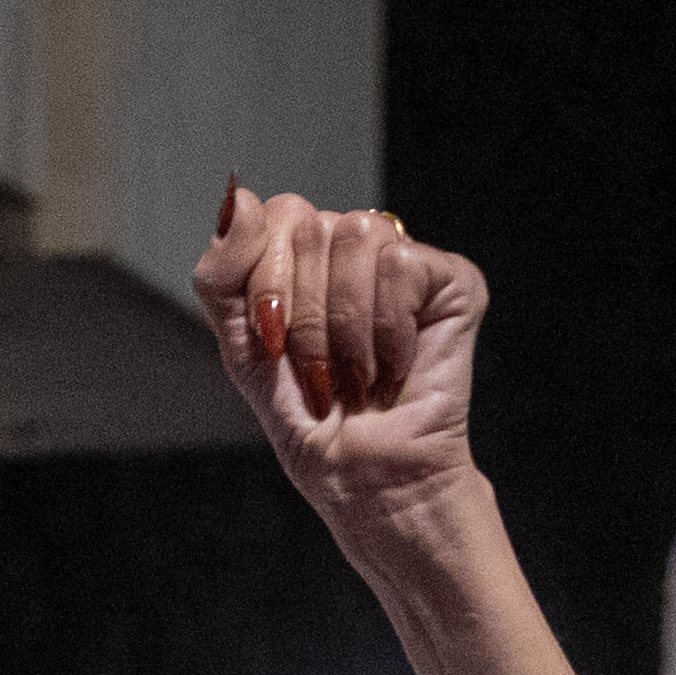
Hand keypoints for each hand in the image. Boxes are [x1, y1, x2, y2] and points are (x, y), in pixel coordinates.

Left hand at [196, 185, 484, 527]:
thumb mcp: (241, 346)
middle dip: (304, 317)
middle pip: (310, 227)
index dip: (266, 282)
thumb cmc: (308, 419)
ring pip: (358, 237)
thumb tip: (236, 197)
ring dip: (345, 328)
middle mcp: (355, 245)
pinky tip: (394, 367)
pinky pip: (402, 266)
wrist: (364, 477)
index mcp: (305, 253)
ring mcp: (406, 258)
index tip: (274, 345)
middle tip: (322, 371)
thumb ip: (221, 273)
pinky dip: (388, 331)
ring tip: (357, 374)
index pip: (274, 215)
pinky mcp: (453, 280)